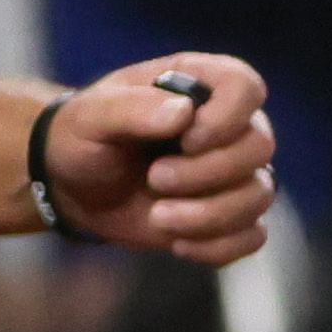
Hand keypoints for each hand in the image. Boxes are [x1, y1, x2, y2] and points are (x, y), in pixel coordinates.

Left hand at [42, 56, 275, 262]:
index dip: (226, 117)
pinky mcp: (231, 215)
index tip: (186, 139)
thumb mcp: (89, 116)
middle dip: (205, 173)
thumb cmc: (82, 137)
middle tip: (155, 178)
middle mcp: (230, 126)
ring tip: (158, 217)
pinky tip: (178, 244)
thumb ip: (130, 108)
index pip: (246, 88)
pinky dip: (218, 246)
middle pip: (259, 147)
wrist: (73, 185)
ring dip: (209, 214)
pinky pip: (253, 235)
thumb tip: (183, 113)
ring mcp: (235, 173)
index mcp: (201, 85)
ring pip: (258, 195)